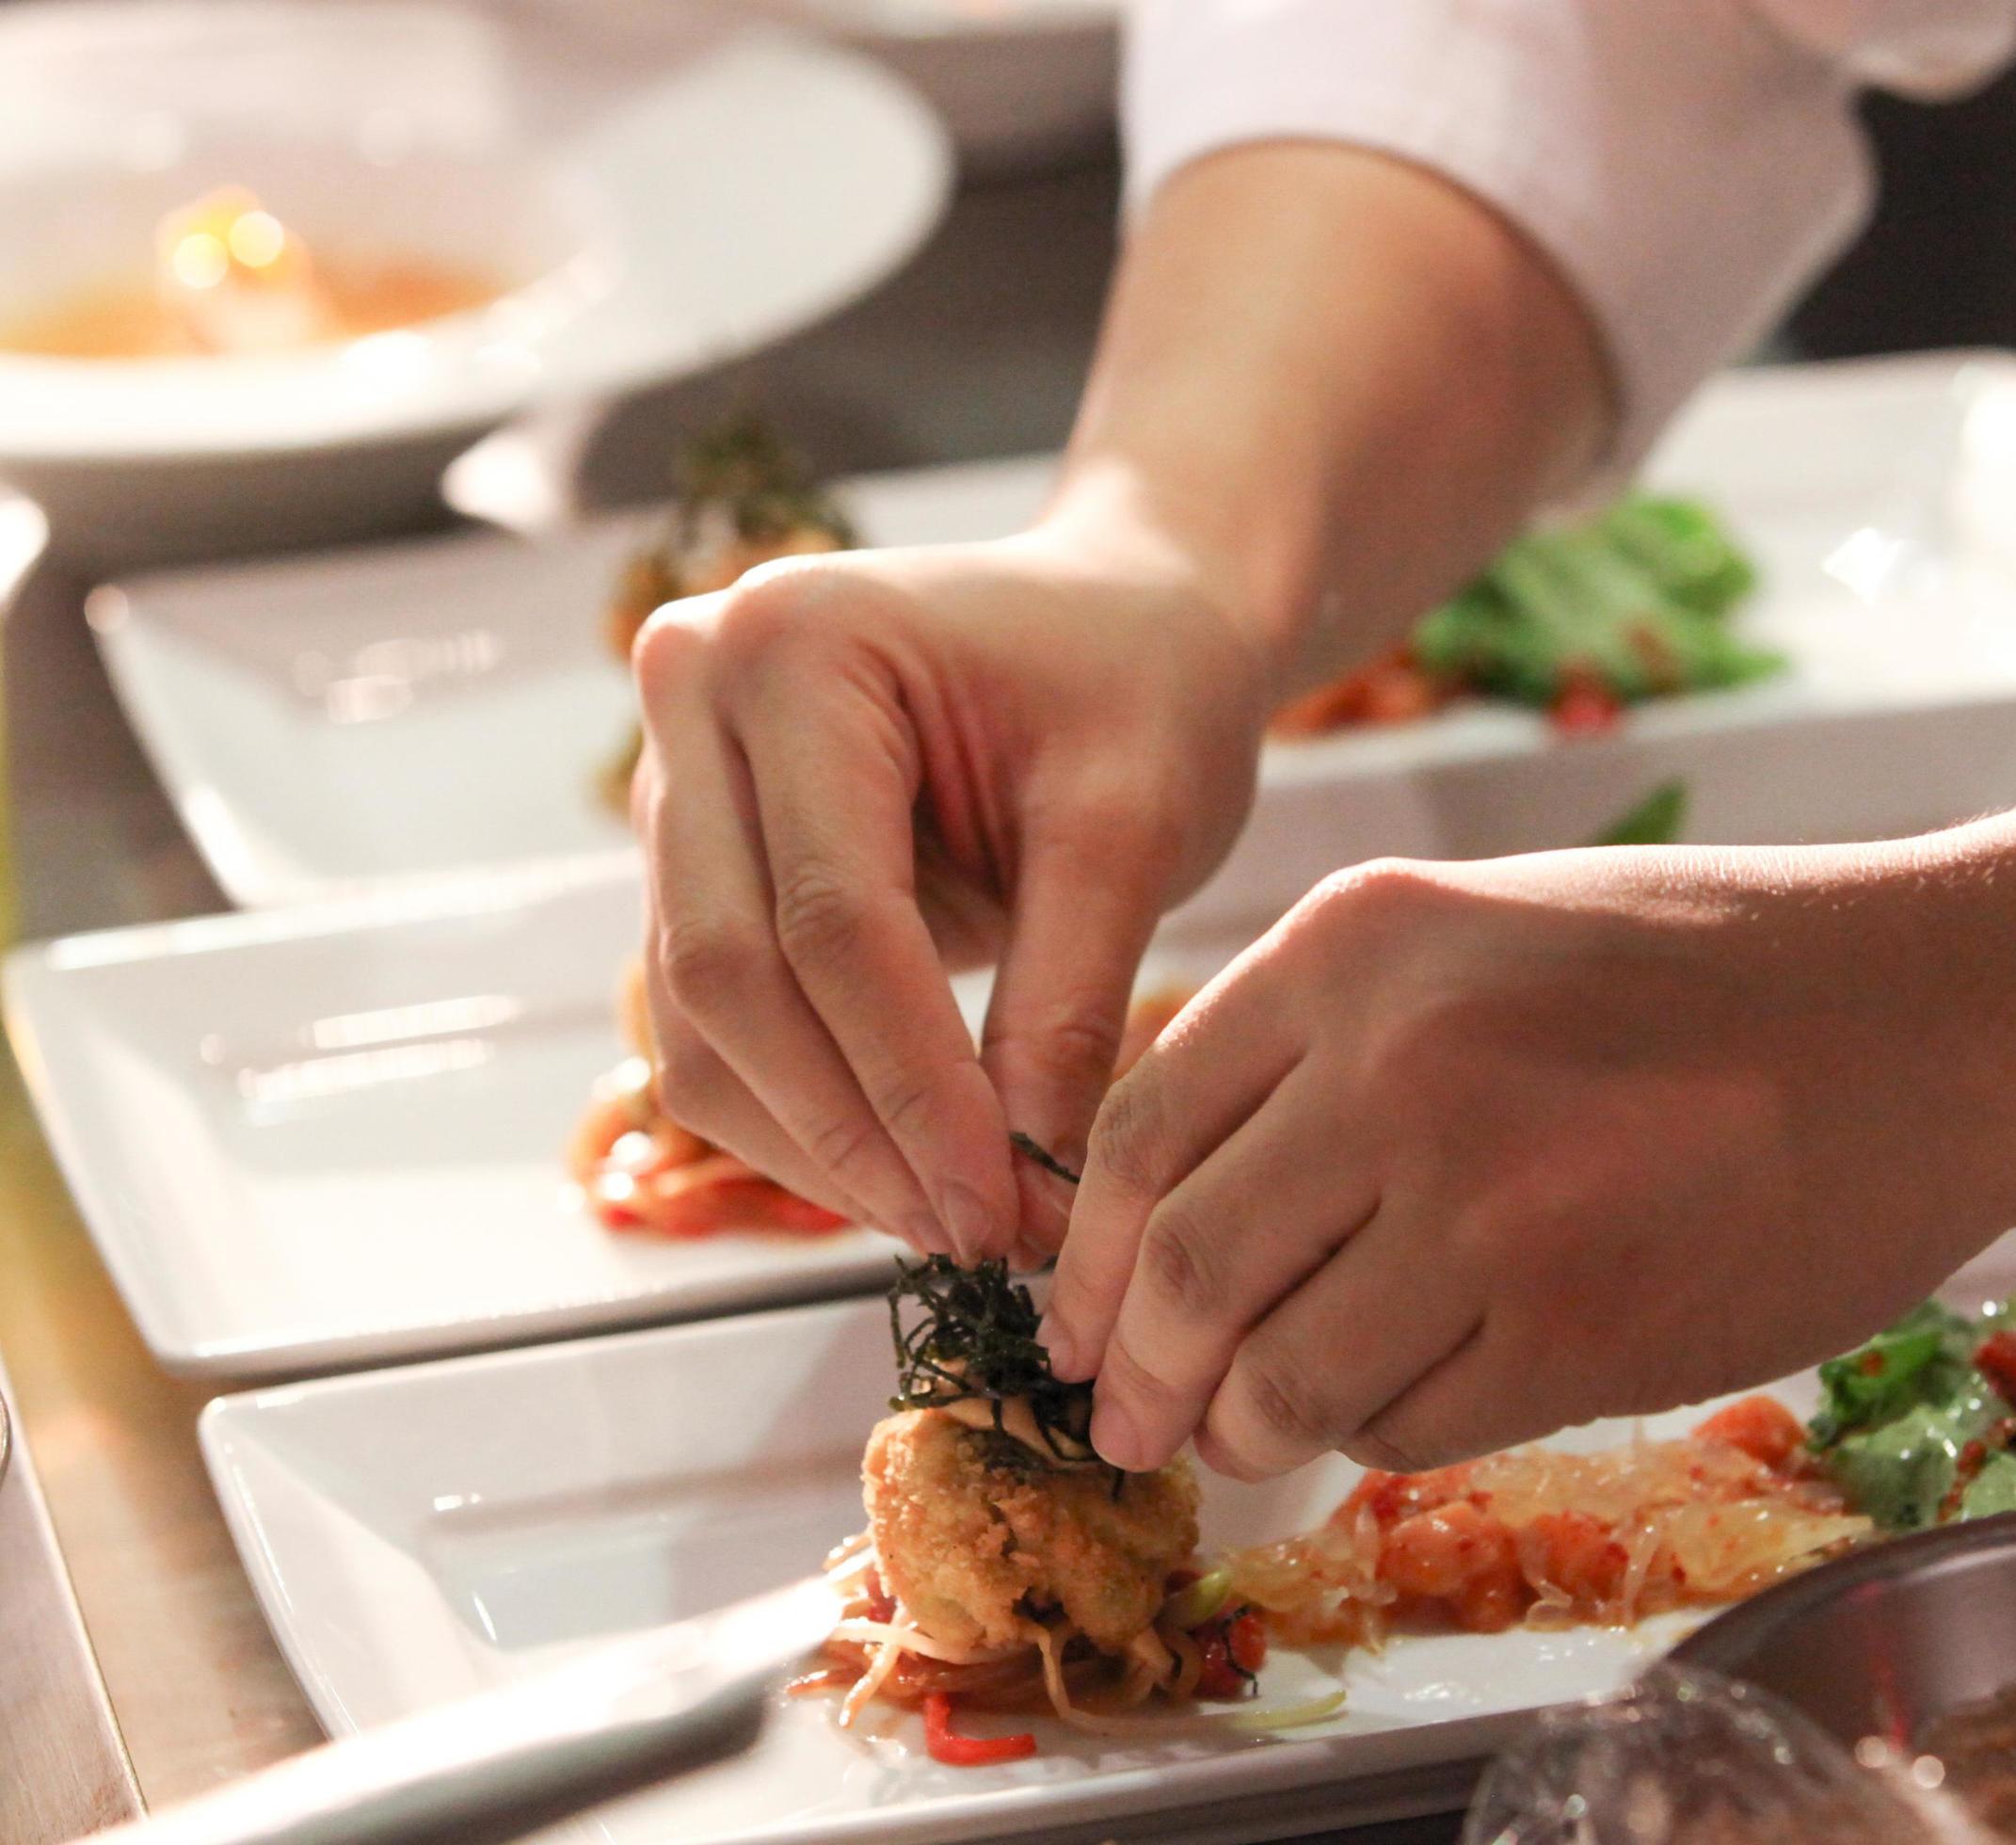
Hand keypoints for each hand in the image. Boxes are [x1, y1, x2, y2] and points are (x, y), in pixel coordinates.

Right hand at [628, 521, 1270, 1262]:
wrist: (1122, 620)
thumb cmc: (1141, 685)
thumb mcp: (1136, 822)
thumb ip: (1069, 1001)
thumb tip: (1017, 1187)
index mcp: (795, 645)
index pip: (832, 918)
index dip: (912, 1087)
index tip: (1001, 1209)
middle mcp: (694, 692)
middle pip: (733, 975)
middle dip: (855, 1133)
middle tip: (978, 1238)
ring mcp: (673, 777)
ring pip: (701, 1020)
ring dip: (817, 1146)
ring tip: (955, 1221)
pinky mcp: (691, 857)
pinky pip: (713, 1021)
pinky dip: (803, 1114)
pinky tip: (906, 1170)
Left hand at [1041, 843, 2015, 1476]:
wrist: (1939, 1015)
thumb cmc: (1716, 973)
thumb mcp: (1483, 931)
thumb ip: (1328, 1040)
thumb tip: (1187, 1205)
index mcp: (1357, 941)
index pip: (1140, 1129)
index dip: (1090, 1254)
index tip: (1081, 1318)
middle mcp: (1400, 1063)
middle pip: (1186, 1268)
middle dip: (1137, 1374)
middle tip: (1129, 1422)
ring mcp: (1490, 1201)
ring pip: (1282, 1375)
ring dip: (1248, 1429)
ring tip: (1252, 1436)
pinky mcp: (1581, 1326)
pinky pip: (1409, 1424)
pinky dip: (1379, 1436)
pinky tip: (1402, 1408)